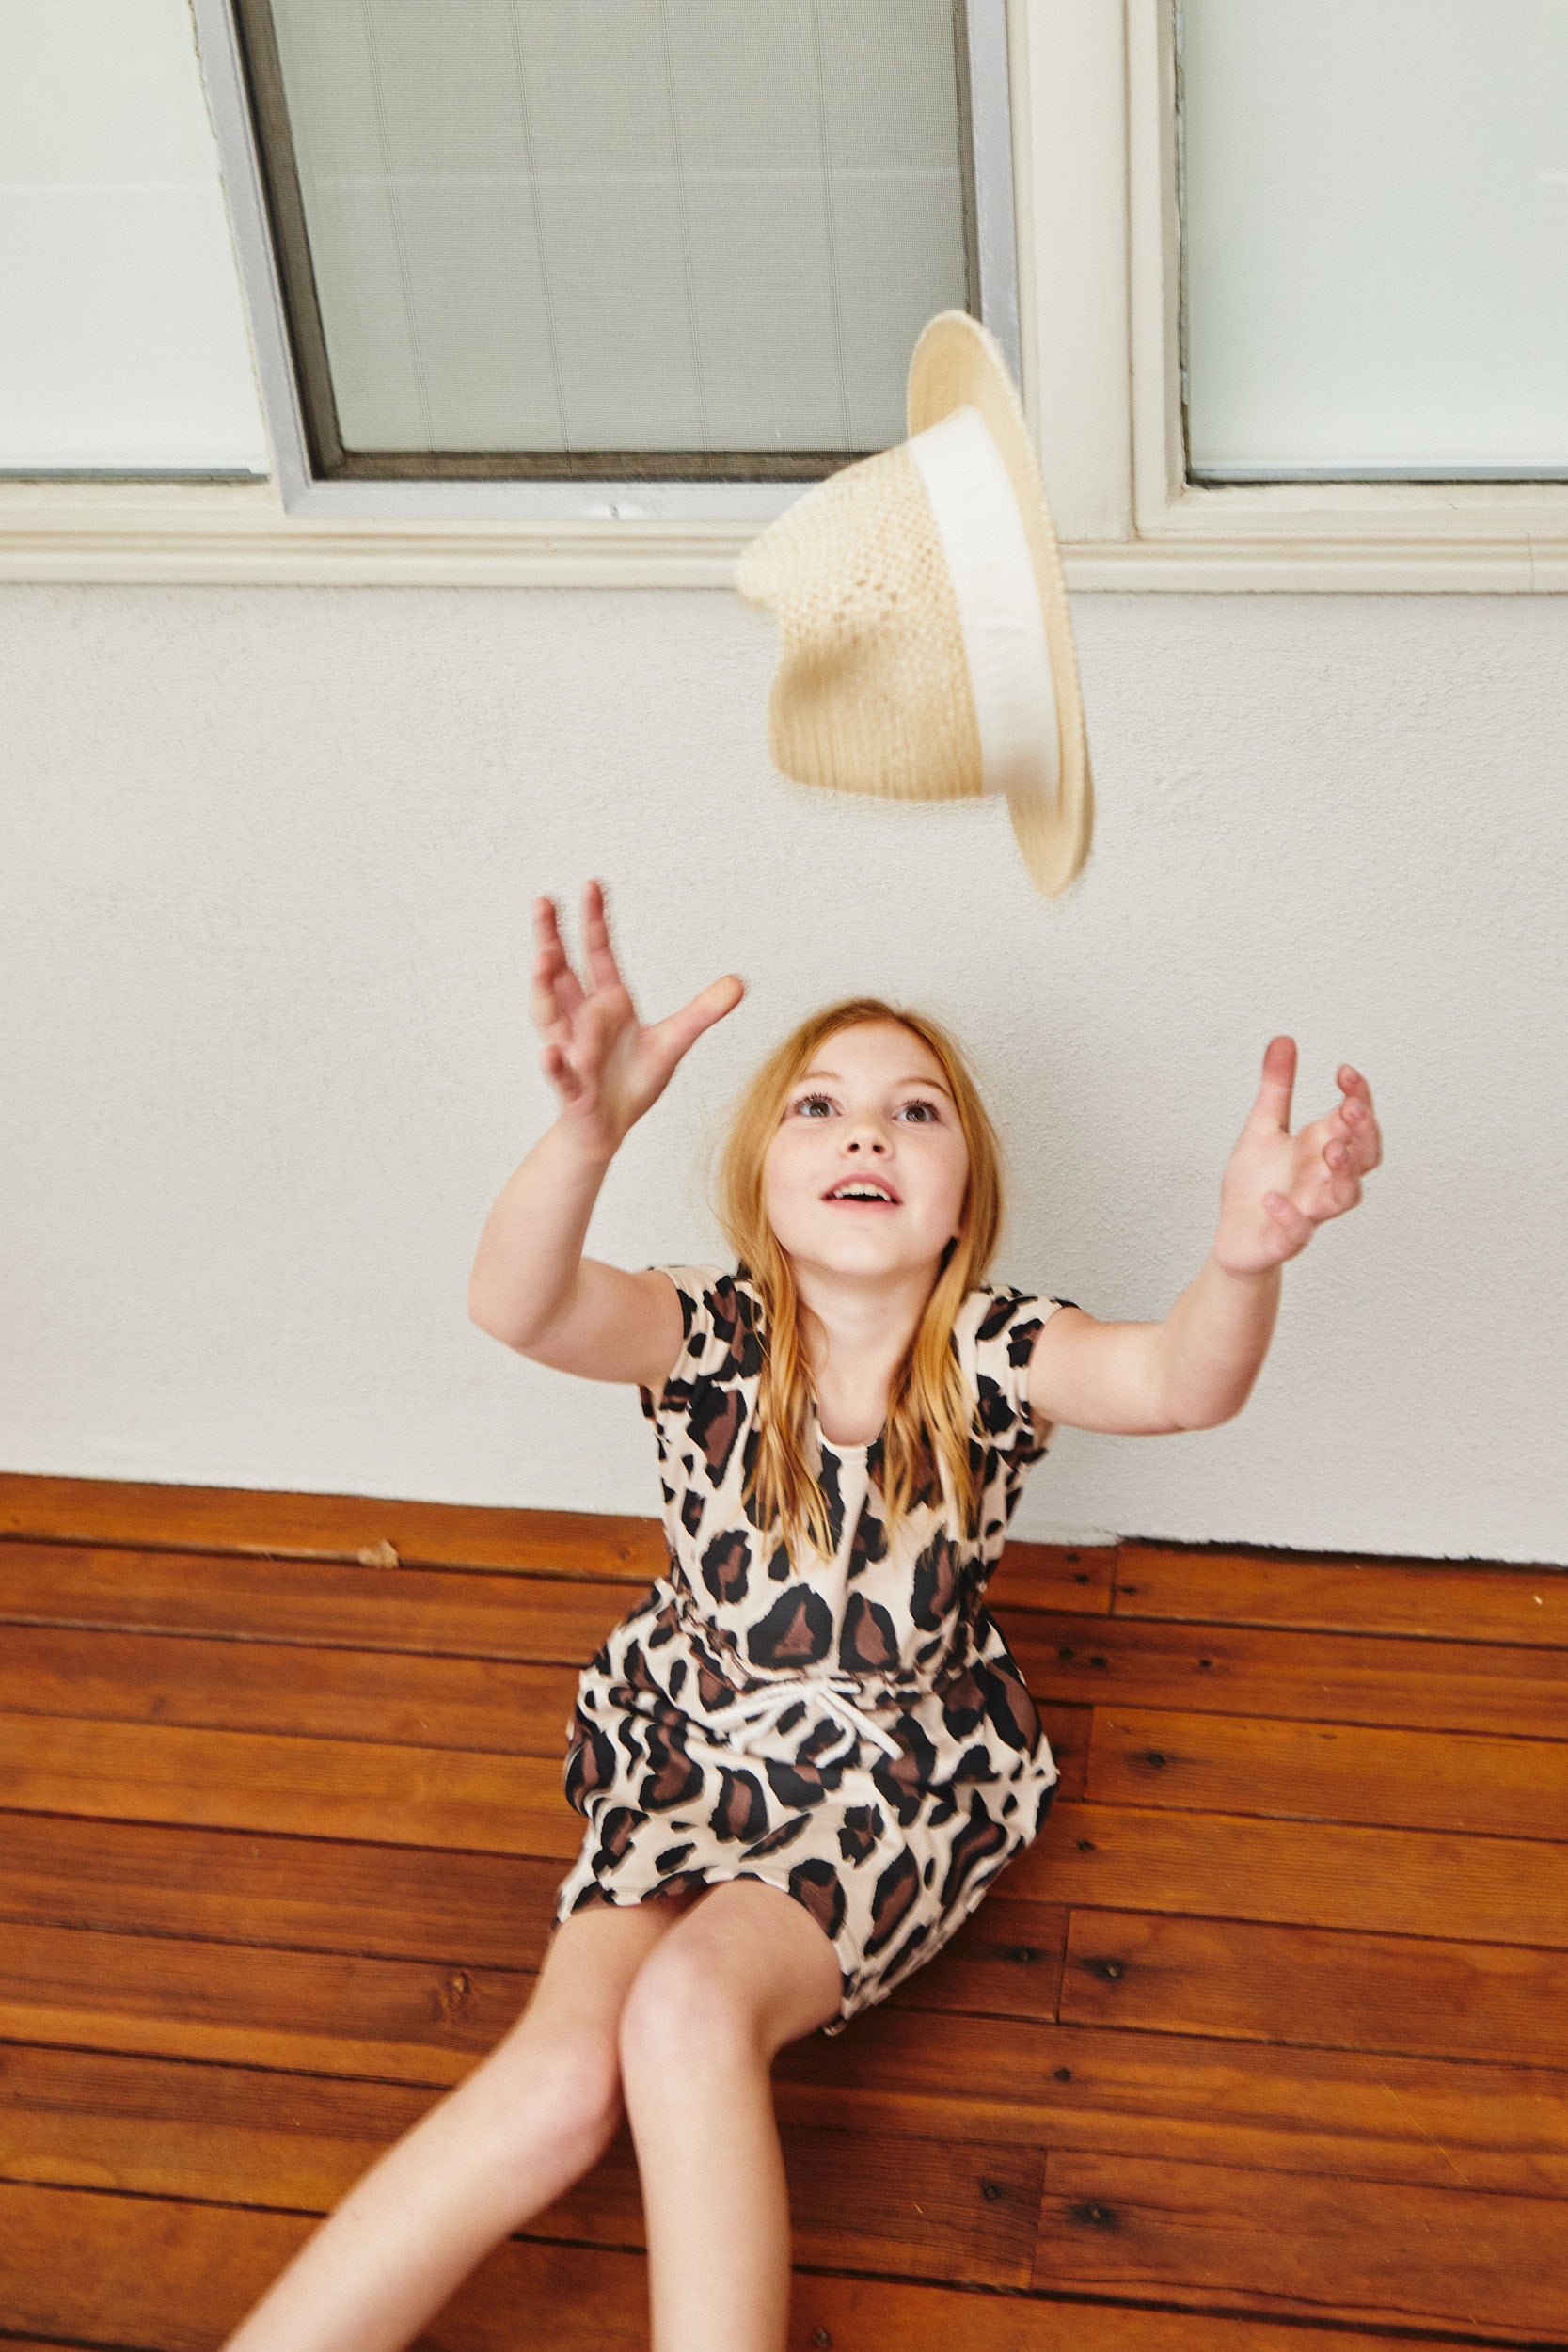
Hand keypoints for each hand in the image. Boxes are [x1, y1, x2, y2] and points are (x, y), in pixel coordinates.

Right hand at [531, 880, 743, 1162]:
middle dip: (550, 938)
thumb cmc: (632, 1080)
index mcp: (606, 1001)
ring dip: (543, 988)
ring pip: (550, 1015)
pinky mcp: (572, 1088)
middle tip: (543, 901)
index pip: (597, 952)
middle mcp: (581, 1018)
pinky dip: (554, 1064)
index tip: (592, 883)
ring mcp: (571, 1050)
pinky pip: (561, 1074)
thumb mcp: (674, 1042)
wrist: (608, 1129)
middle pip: (560, 972)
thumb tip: (739, 983)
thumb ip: (702, 1012)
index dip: (594, 919)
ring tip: (542, 959)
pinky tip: (550, 1053)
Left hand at [1213, 1036, 1382, 1274]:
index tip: (1344, 1072)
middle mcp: (1323, 1178)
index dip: (1358, 1096)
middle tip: (1352, 1108)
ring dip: (1344, 1172)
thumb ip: (1277, 1087)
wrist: (1234, 1236)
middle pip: (1366, 1157)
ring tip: (1332, 1147)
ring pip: (1345, 1196)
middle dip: (1364, 1132)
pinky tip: (1273, 1199)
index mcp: (1320, 1148)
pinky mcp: (1286, 1239)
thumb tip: (1285, 1040)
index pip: (1354, 1121)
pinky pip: (1298, 1232)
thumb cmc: (1255, 1183)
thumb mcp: (1262, 1127)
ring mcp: (1310, 1210)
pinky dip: (1290, 1216)